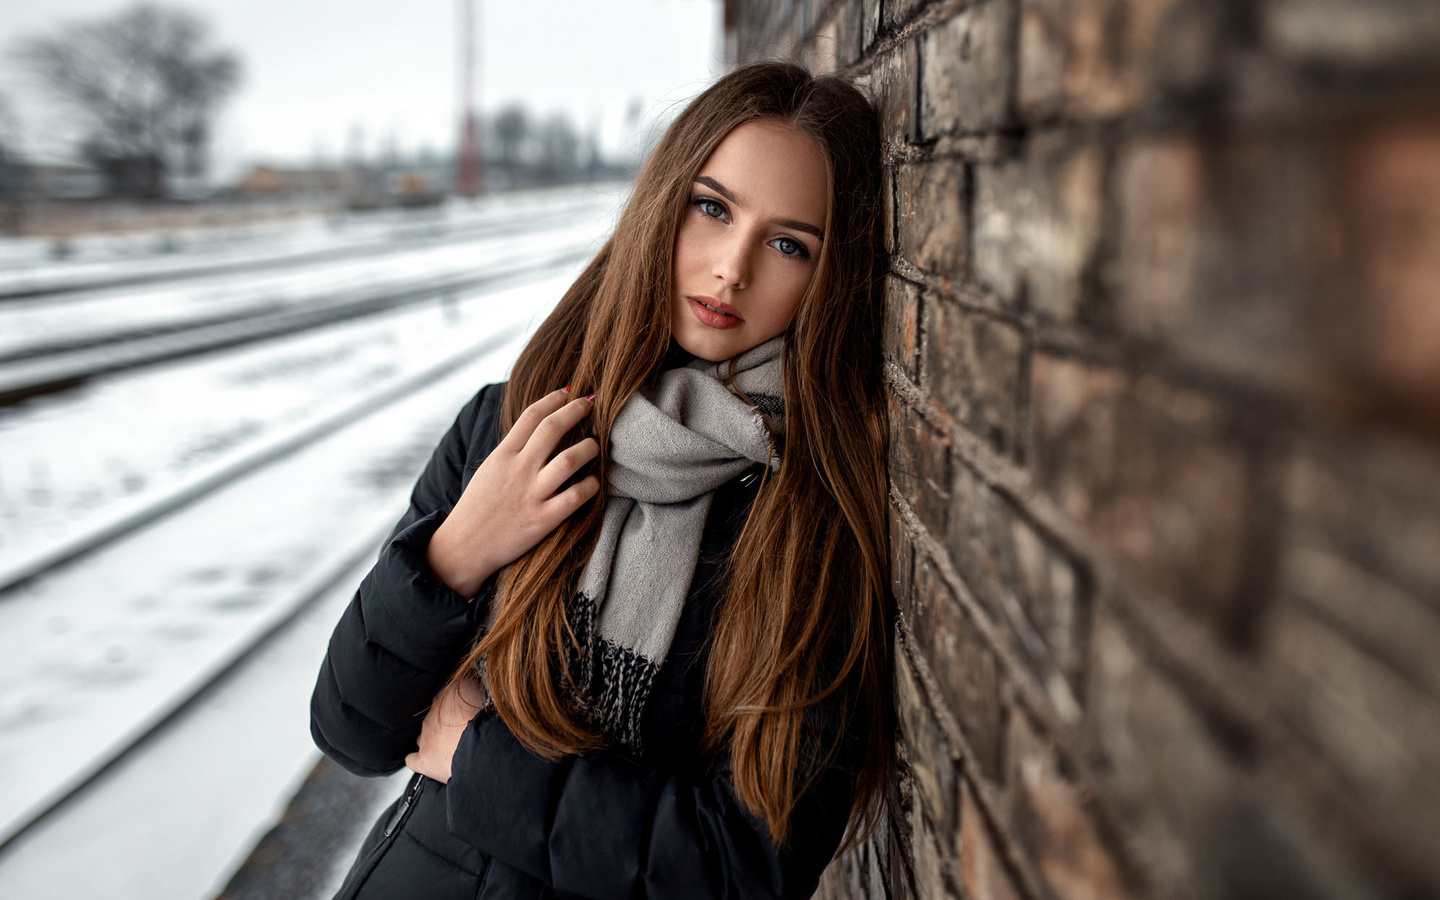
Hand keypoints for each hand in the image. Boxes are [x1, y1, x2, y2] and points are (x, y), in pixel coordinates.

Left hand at [405, 679, 487, 782]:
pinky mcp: (423, 759)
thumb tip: (482, 691)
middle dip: (446, 724)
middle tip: (463, 732)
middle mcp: (434, 713)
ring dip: (434, 741)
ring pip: (423, 737)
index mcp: (450, 694)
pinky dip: (418, 761)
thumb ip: (481, 692)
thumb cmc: (490, 722)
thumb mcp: (491, 696)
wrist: (481, 748)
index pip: (449, 695)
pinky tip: (428, 763)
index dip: (458, 706)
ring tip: (449, 749)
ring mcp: (426, 736)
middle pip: (436, 716)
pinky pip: (413, 759)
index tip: (467, 712)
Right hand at [427, 388, 600, 595]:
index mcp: (502, 455)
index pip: (530, 416)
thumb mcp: (488, 470)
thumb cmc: (477, 508)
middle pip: (552, 428)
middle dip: (576, 410)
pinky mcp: (543, 520)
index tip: (568, 391)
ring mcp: (532, 494)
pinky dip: (591, 486)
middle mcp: (518, 470)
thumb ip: (511, 451)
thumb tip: (535, 430)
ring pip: (570, 460)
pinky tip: (595, 482)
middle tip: (591, 402)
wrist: (462, 548)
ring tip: (595, 444)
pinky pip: (576, 497)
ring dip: (589, 447)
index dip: (553, 399)